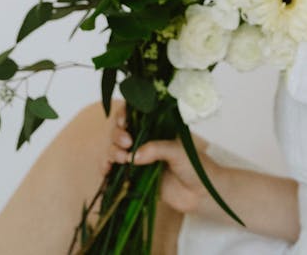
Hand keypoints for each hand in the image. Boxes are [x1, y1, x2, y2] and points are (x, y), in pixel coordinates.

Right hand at [103, 99, 213, 214]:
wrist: (200, 193)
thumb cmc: (194, 166)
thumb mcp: (177, 151)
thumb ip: (156, 149)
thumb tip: (134, 156)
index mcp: (155, 127)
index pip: (133, 113)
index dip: (124, 114)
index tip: (124, 122)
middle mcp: (143, 139)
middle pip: (119, 130)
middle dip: (117, 135)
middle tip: (127, 143)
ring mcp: (137, 158)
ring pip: (114, 148)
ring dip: (112, 151)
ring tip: (122, 160)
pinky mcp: (134, 176)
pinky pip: (114, 170)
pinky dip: (107, 168)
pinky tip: (107, 171)